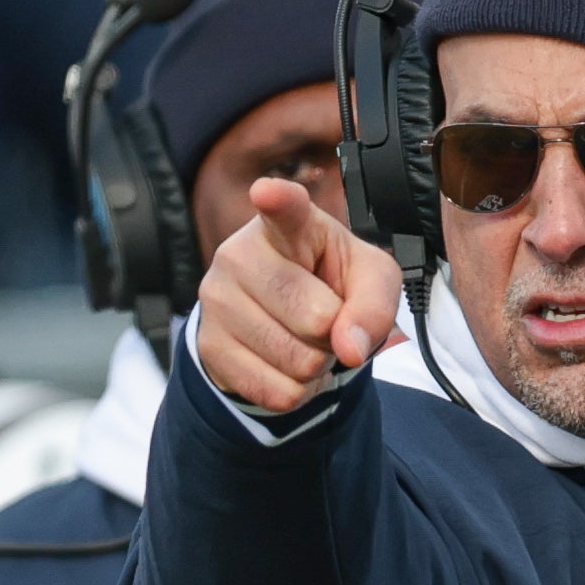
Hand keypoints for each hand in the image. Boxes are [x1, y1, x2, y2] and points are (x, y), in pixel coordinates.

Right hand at [195, 178, 402, 412]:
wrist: (285, 319)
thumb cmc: (331, 284)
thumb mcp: (371, 282)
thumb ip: (375, 304)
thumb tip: (349, 348)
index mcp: (289, 225)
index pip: (284, 209)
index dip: (278, 201)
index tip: (267, 192)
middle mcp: (240, 253)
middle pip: (313, 317)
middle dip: (335, 333)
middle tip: (325, 318)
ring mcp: (218, 298)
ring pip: (296, 361)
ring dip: (316, 364)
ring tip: (303, 338)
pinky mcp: (209, 344)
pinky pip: (277, 392)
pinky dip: (297, 390)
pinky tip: (284, 363)